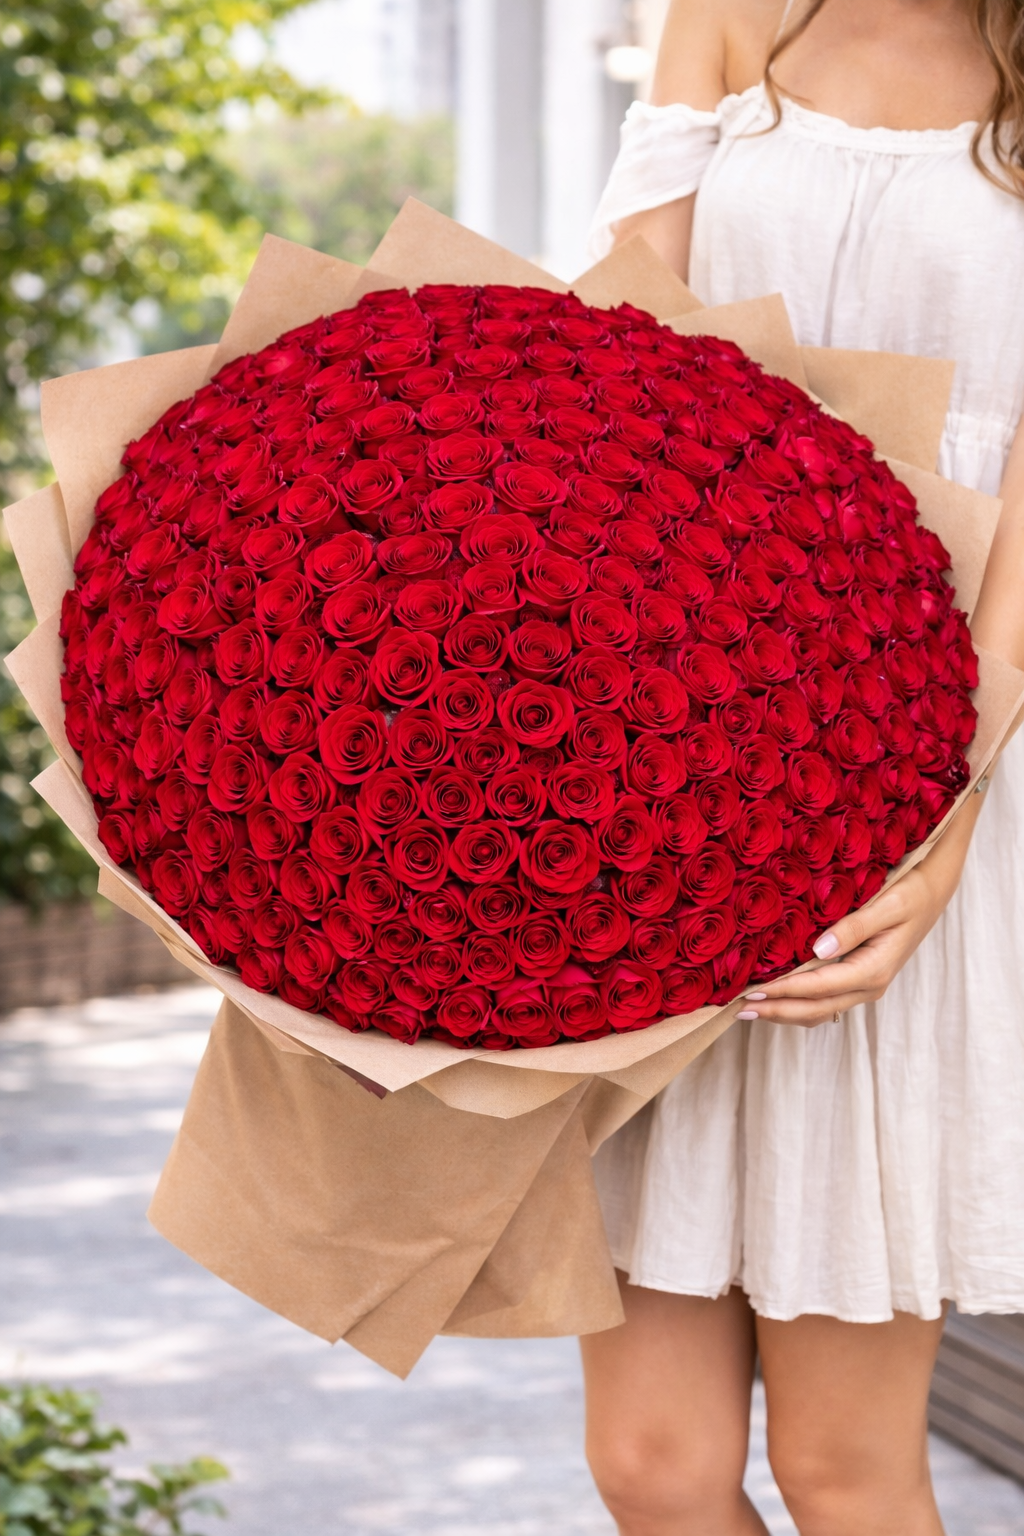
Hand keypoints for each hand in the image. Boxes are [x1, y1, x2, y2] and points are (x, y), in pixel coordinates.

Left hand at [736, 792, 984, 1027]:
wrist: (932, 893)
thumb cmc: (911, 893)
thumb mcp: (887, 904)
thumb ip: (854, 927)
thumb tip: (819, 949)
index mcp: (874, 969)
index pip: (819, 987)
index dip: (784, 992)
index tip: (752, 992)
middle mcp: (869, 984)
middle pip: (815, 1009)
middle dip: (777, 1011)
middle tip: (738, 1008)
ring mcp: (864, 985)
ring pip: (819, 1010)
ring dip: (785, 1011)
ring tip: (750, 1008)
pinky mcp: (859, 978)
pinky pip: (825, 1000)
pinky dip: (798, 1002)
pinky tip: (776, 996)